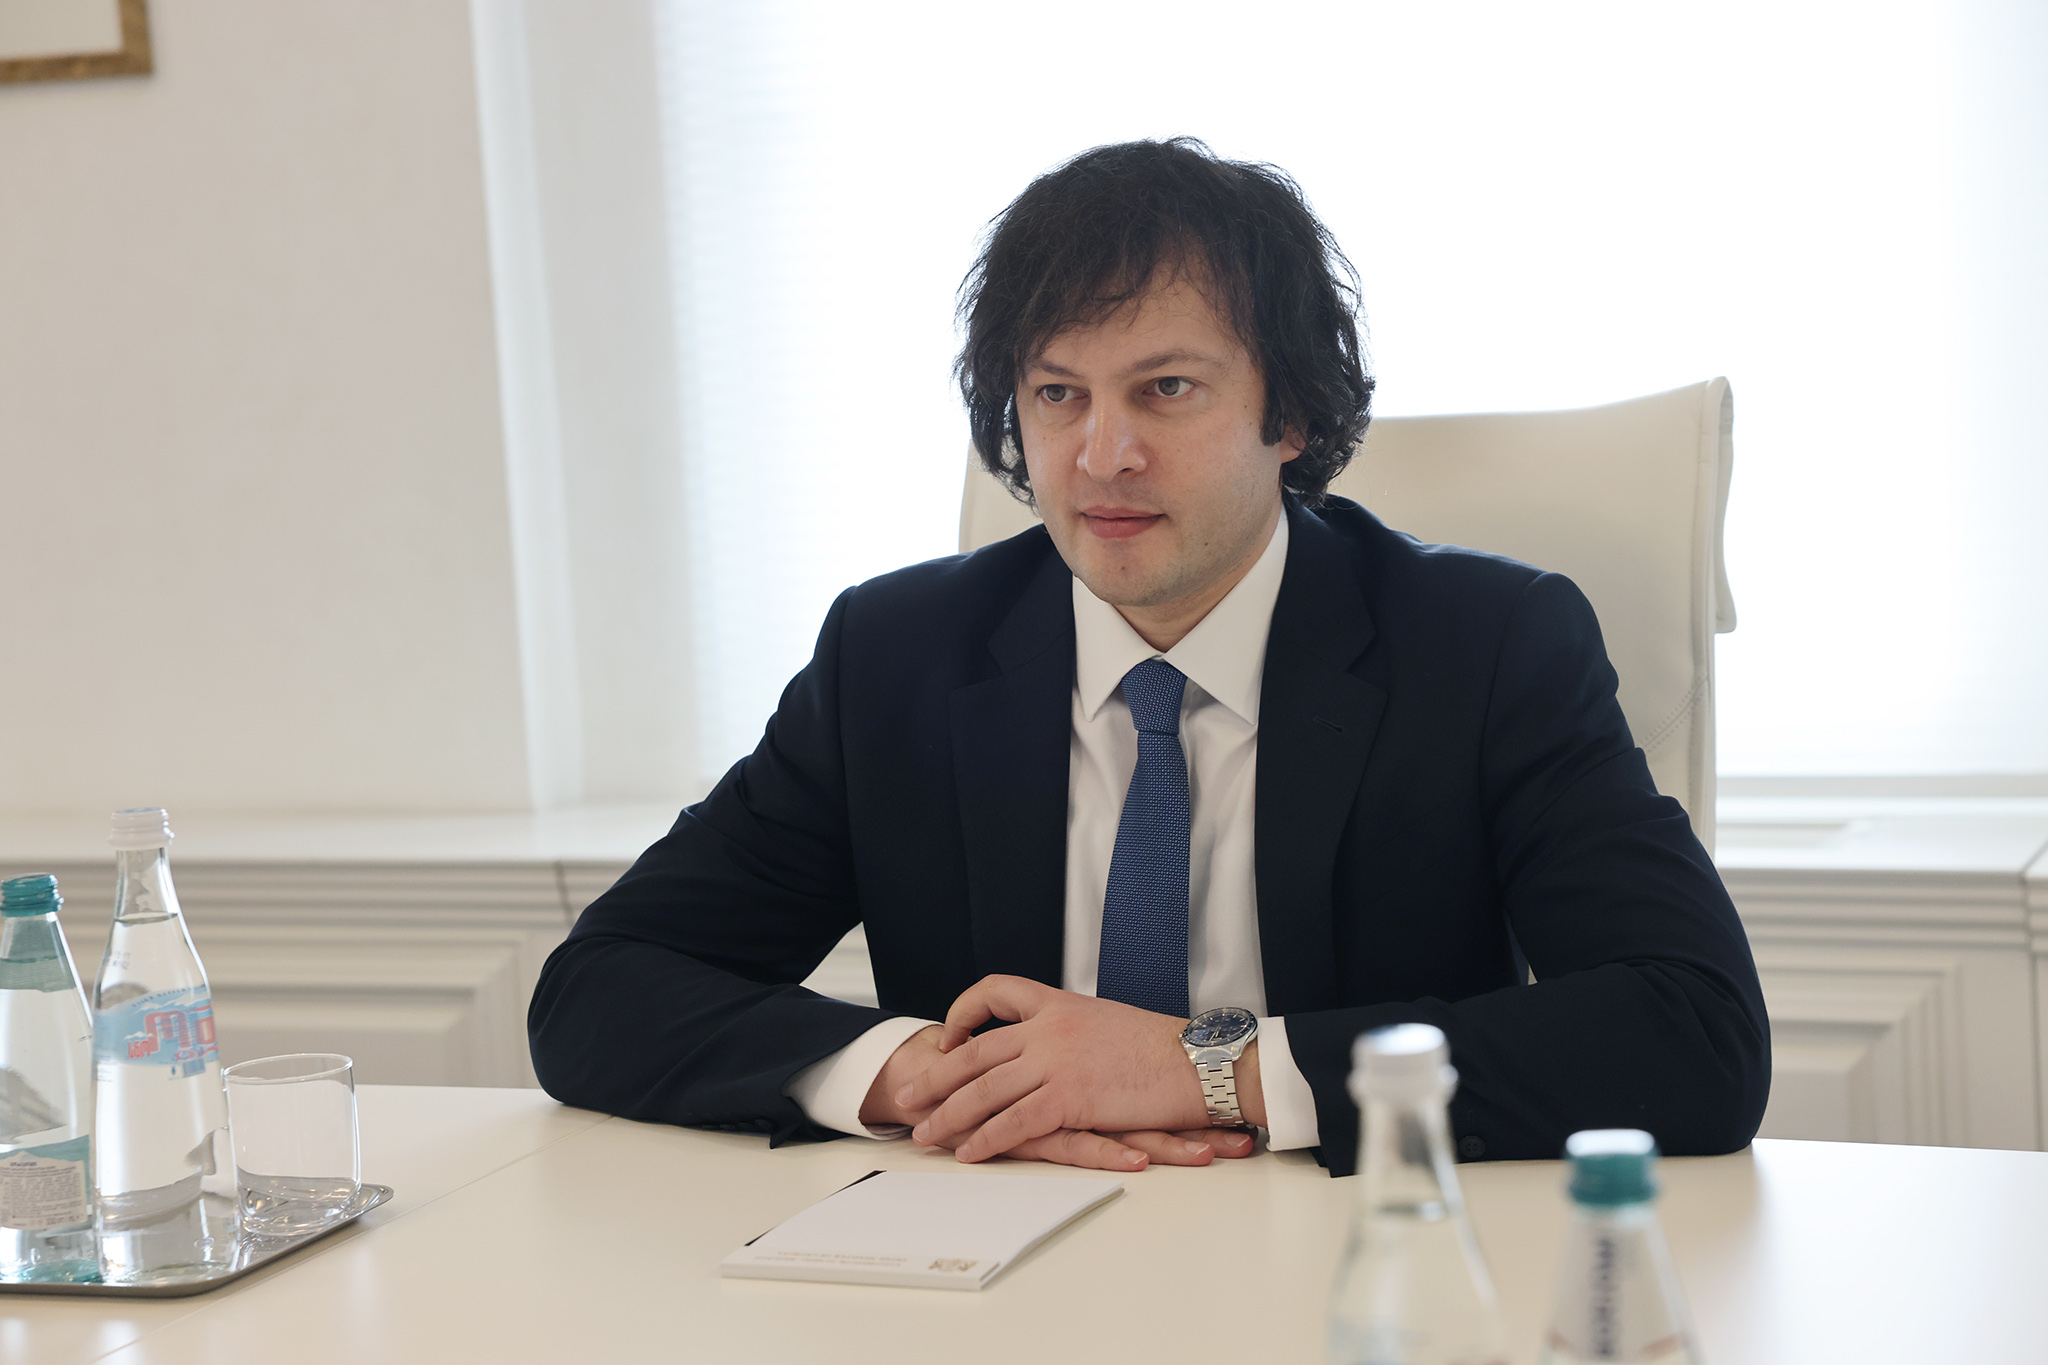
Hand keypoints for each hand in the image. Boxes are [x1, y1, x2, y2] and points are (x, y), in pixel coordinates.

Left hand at [860, 1023, 1250, 1169]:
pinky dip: (986, 1140)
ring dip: (949, 1115)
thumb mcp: (1109, 1021)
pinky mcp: (1071, 1096)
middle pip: (975, 1050)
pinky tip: (969, 1154)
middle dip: (936, 1076)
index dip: (966, 1010)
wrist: (1198, 1061)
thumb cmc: (1165, 1048)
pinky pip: (1015, 1121)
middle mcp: (1050, 1028)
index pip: (997, 989)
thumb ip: (1074, 1029)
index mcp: (1060, 1003)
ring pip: (984, 1089)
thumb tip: (1058, 1044)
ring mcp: (1057, 1061)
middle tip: (907, 1096)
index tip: (951, 1034)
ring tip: (925, 1134)